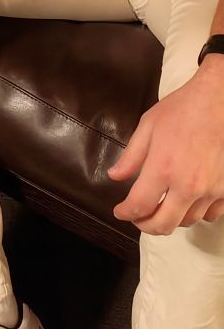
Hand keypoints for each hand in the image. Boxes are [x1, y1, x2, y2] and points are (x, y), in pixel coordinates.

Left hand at [109, 58, 223, 233]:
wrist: (217, 102)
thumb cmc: (181, 110)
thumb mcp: (148, 127)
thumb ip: (131, 156)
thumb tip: (115, 176)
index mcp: (163, 168)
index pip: (139, 205)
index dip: (126, 213)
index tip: (120, 211)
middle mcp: (187, 185)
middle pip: (163, 224)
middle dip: (145, 225)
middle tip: (138, 218)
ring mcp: (210, 190)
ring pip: (187, 222)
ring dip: (171, 219)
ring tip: (162, 207)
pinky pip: (210, 215)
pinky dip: (196, 214)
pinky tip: (188, 202)